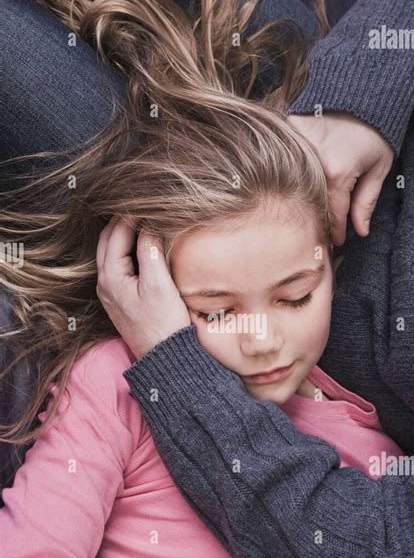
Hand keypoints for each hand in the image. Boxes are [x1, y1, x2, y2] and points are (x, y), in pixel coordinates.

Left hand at [96, 215, 190, 359]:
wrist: (164, 357)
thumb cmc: (163, 323)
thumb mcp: (159, 283)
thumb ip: (150, 250)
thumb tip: (149, 224)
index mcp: (110, 276)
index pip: (117, 233)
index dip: (132, 214)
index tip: (147, 201)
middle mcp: (105, 282)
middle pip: (108, 240)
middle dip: (123, 220)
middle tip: (142, 204)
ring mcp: (112, 291)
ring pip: (112, 251)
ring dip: (125, 234)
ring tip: (144, 219)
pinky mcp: (122, 297)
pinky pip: (120, 264)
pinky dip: (129, 249)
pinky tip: (144, 244)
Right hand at [288, 112, 393, 244]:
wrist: (360, 95)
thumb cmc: (373, 133)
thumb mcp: (378, 169)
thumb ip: (367, 202)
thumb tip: (360, 232)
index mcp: (338, 174)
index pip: (333, 216)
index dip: (335, 233)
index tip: (337, 242)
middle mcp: (313, 164)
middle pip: (311, 205)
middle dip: (318, 221)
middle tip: (322, 234)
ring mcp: (296, 147)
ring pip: (296, 187)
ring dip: (303, 201)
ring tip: (309, 212)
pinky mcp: (287, 135)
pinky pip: (285, 165)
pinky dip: (291, 176)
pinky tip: (296, 184)